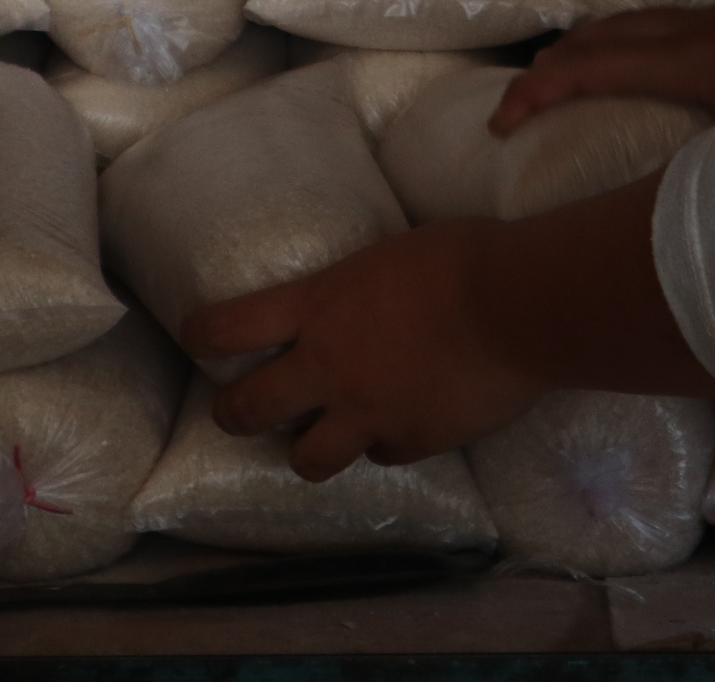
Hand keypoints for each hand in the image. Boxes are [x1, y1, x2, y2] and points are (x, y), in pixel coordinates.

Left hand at [187, 218, 543, 477]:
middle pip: (248, 410)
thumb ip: (359, 287)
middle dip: (234, 413)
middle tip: (239, 410)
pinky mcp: (412, 442)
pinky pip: (381, 455)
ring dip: (308, 448)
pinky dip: (384, 444)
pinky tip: (401, 425)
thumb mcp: (389, 256)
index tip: (197, 338)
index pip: (228, 327)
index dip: (201, 336)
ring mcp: (367, 413)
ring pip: (308, 459)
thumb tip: (360, 294)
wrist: (518, 306)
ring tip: (320, 439)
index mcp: (319, 307)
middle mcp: (329, 367)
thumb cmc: (462, 257)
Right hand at [491, 0, 714, 133]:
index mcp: (704, 58)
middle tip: (511, 108)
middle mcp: (707, 30)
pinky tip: (637, 69)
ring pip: (636, 23)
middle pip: (607, 34)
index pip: (599, 63)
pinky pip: (664, 27)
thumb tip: (706, 260)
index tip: (499, 123)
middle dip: (553, 65)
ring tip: (557, 81)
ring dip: (590, 48)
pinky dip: (627, 44)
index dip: (542, 89)